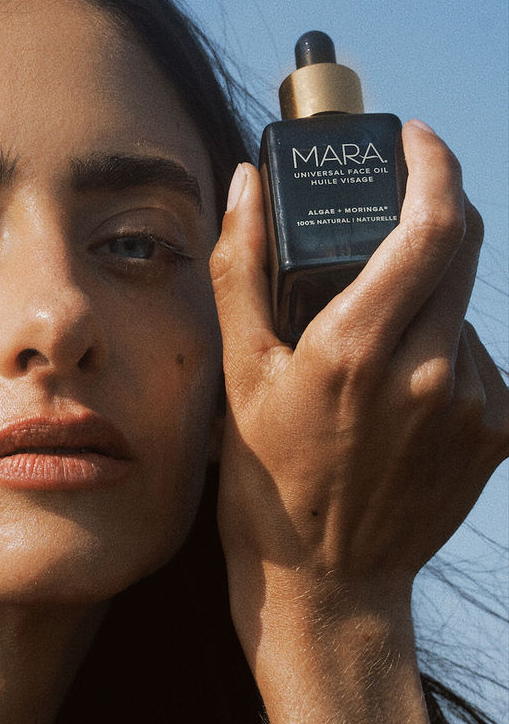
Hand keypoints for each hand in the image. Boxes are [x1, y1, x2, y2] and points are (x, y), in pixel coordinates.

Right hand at [209, 122, 507, 638]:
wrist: (327, 584)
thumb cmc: (269, 483)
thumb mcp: (239, 376)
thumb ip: (241, 270)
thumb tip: (249, 185)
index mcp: (359, 349)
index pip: (433, 223)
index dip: (433, 164)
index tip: (414, 139)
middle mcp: (429, 372)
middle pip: (461, 248)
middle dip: (430, 215)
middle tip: (390, 213)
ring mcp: (471, 404)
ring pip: (463, 307)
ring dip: (426, 299)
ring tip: (370, 352)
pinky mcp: (496, 431)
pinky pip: (477, 358)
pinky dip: (442, 352)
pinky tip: (398, 397)